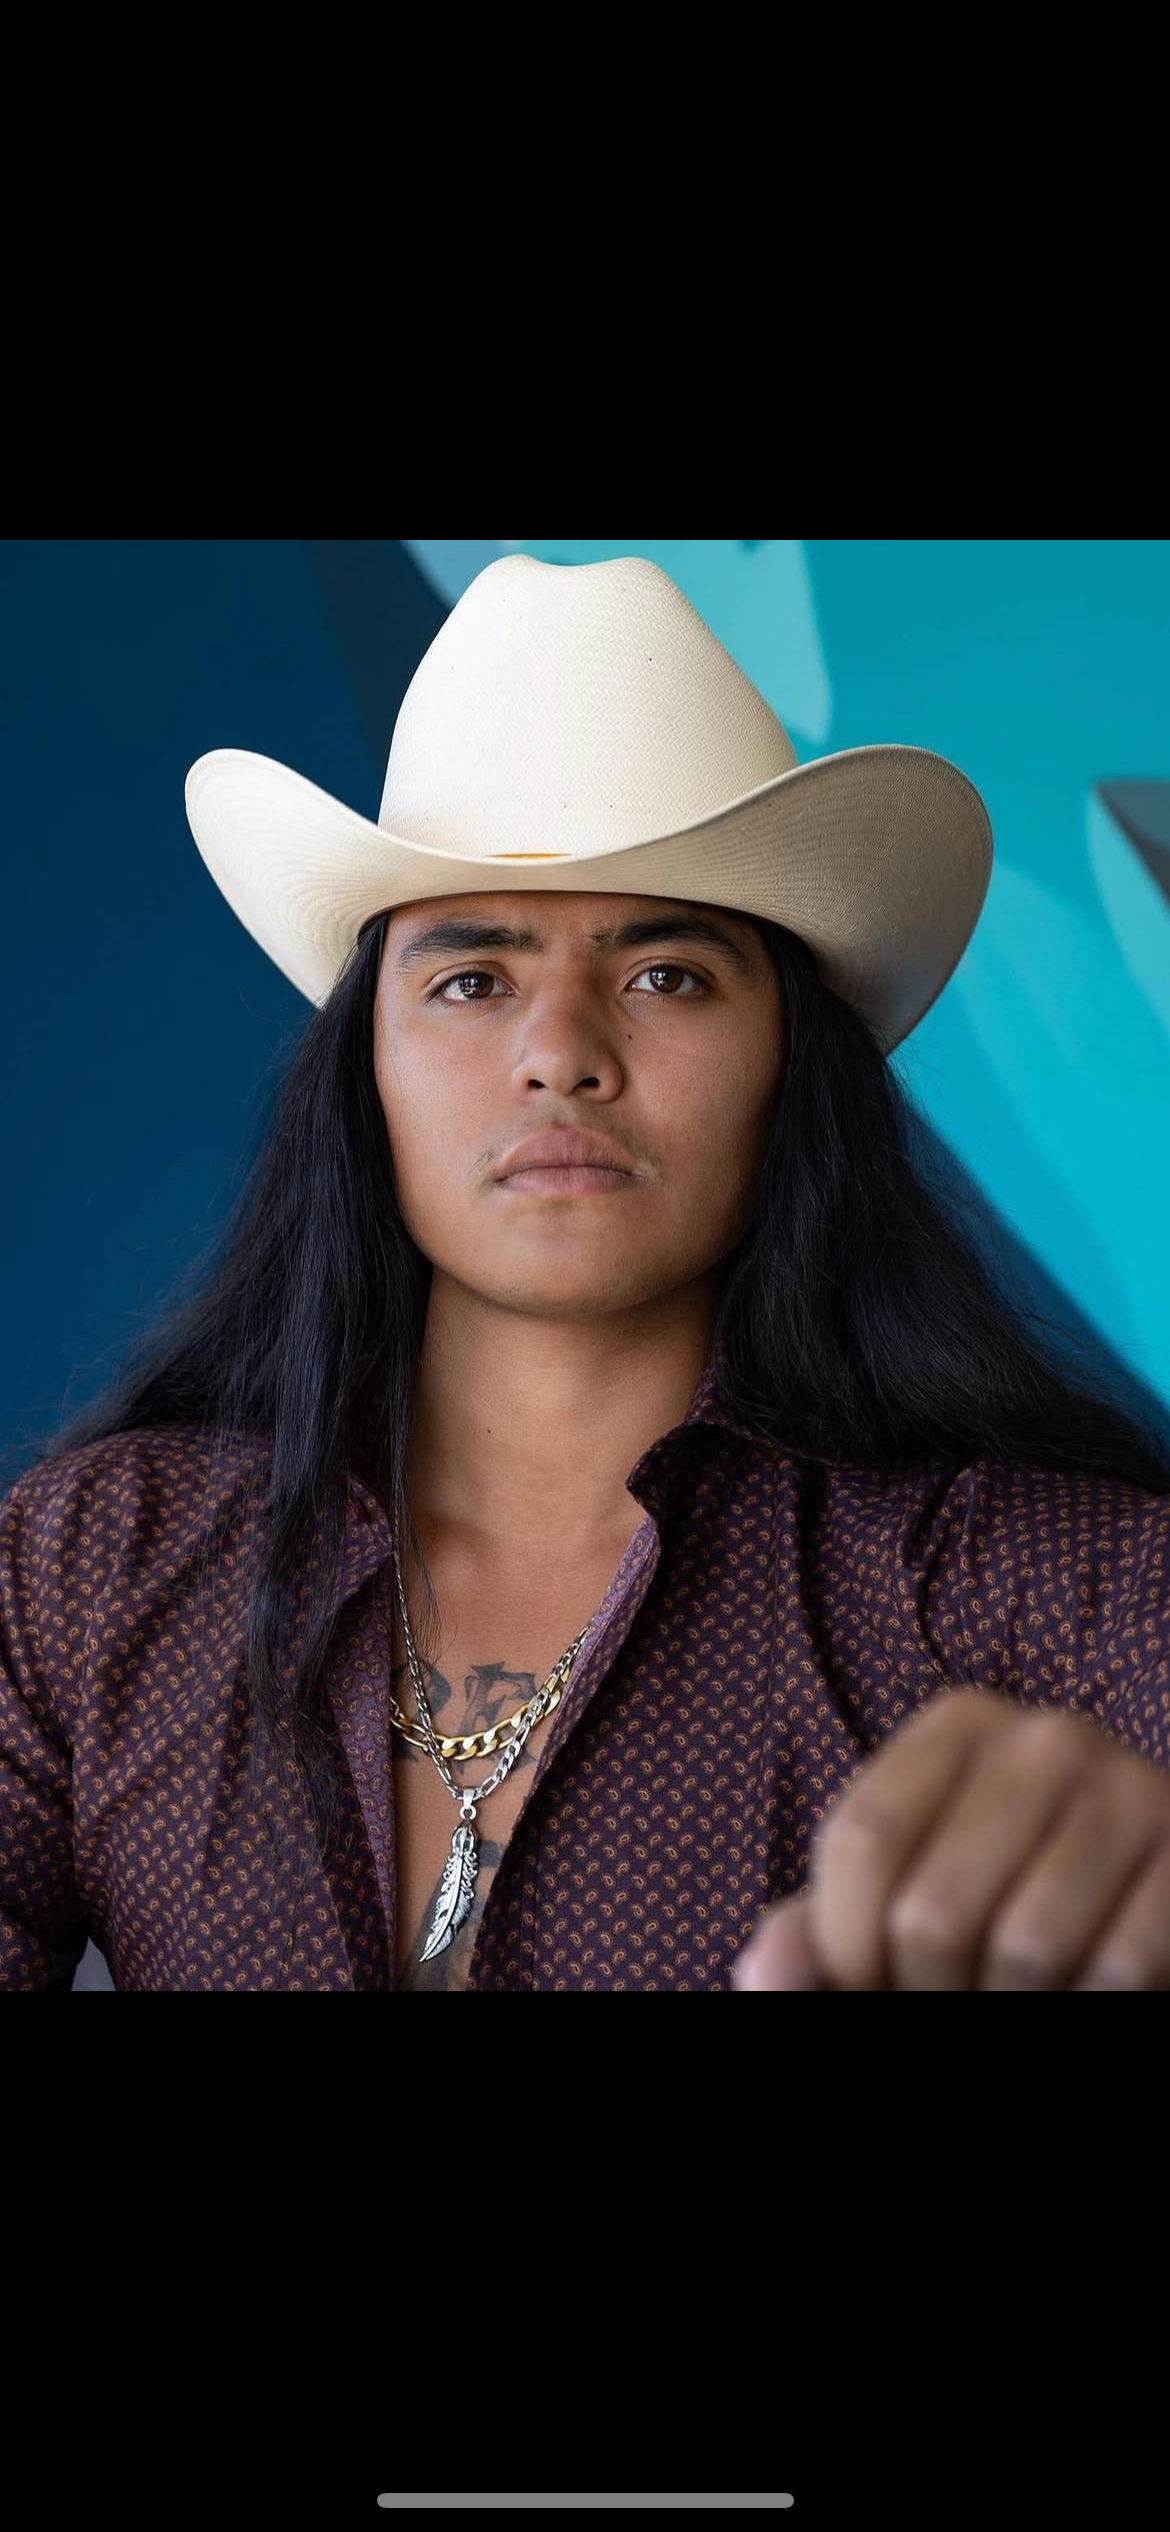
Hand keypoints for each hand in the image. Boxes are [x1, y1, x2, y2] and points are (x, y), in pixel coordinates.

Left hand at [729, 1686, 1169, 1989]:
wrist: (1130, 1896)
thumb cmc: (993, 1893)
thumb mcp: (901, 1889)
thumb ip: (819, 1933)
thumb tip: (766, 1967)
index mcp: (959, 1724)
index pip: (862, 1842)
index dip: (845, 1947)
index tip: (862, 1984)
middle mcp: (1049, 1737)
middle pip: (934, 1912)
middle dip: (927, 1990)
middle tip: (949, 1993)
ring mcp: (1132, 1791)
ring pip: (1026, 1950)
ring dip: (1009, 2006)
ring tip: (1007, 1994)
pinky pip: (1120, 1969)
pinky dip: (1087, 2002)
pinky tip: (1077, 1987)